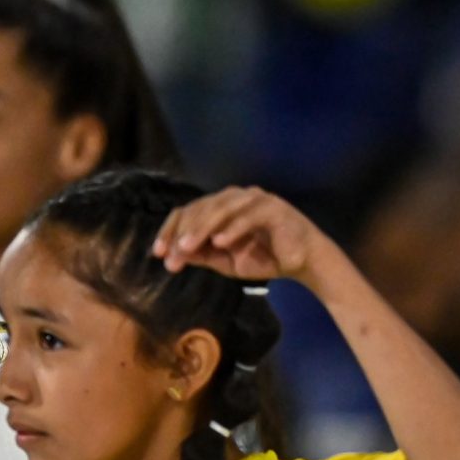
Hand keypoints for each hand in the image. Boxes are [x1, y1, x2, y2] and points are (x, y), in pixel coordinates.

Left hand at [153, 186, 337, 285]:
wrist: (301, 262)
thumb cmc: (263, 257)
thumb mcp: (224, 261)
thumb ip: (201, 255)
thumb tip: (173, 254)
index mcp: (219, 207)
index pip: (188, 212)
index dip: (170, 230)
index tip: (158, 253)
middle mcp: (234, 198)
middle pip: (200, 208)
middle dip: (183, 233)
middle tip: (172, 255)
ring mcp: (254, 200)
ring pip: (221, 208)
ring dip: (202, 228)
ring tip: (187, 247)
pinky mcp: (273, 208)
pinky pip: (249, 216)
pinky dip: (233, 228)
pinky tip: (219, 242)